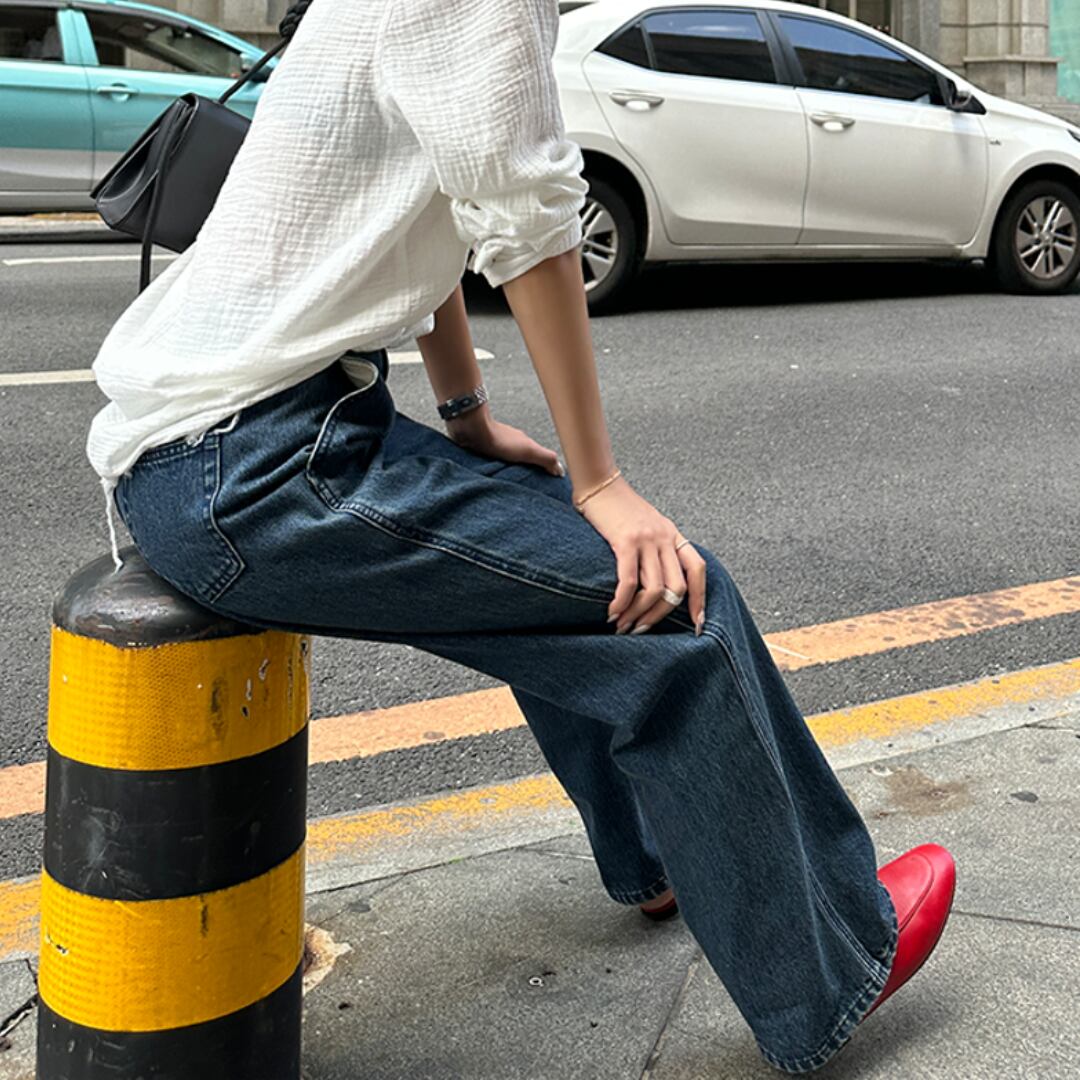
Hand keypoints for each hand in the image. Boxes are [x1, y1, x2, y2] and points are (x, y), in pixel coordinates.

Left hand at [446, 410, 563, 476]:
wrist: (472, 429)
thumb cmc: (499, 439)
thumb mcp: (528, 451)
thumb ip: (546, 458)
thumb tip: (560, 471)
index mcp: (524, 445)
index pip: (538, 460)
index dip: (543, 472)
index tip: (546, 485)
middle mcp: (512, 445)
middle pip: (523, 461)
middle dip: (526, 473)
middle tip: (527, 489)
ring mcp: (496, 448)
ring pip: (507, 463)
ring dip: (509, 472)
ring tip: (510, 486)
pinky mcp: (481, 451)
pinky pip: (492, 464)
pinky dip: (495, 470)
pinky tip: (493, 478)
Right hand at [576, 475, 705, 635]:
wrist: (599, 482)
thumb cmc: (618, 508)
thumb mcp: (647, 526)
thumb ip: (656, 549)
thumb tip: (656, 584)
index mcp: (673, 536)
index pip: (697, 571)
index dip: (700, 600)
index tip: (696, 626)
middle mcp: (665, 538)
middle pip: (677, 588)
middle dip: (659, 615)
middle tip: (640, 630)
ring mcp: (647, 539)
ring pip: (655, 589)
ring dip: (638, 614)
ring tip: (622, 625)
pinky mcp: (625, 541)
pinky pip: (629, 581)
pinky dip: (622, 602)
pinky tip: (612, 611)